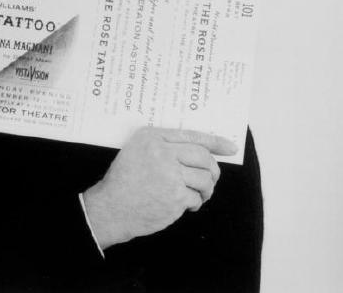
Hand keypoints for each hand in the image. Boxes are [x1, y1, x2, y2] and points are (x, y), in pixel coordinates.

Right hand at [82, 127, 235, 248]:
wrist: (111, 207)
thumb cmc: (125, 179)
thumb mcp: (137, 149)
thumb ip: (163, 144)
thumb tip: (201, 149)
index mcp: (152, 137)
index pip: (192, 135)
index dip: (216, 141)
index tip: (231, 147)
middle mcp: (161, 152)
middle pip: (203, 157)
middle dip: (212, 169)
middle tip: (211, 178)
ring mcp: (169, 175)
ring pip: (204, 179)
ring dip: (206, 189)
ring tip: (197, 194)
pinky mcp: (174, 197)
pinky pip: (196, 197)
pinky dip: (194, 203)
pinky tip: (183, 204)